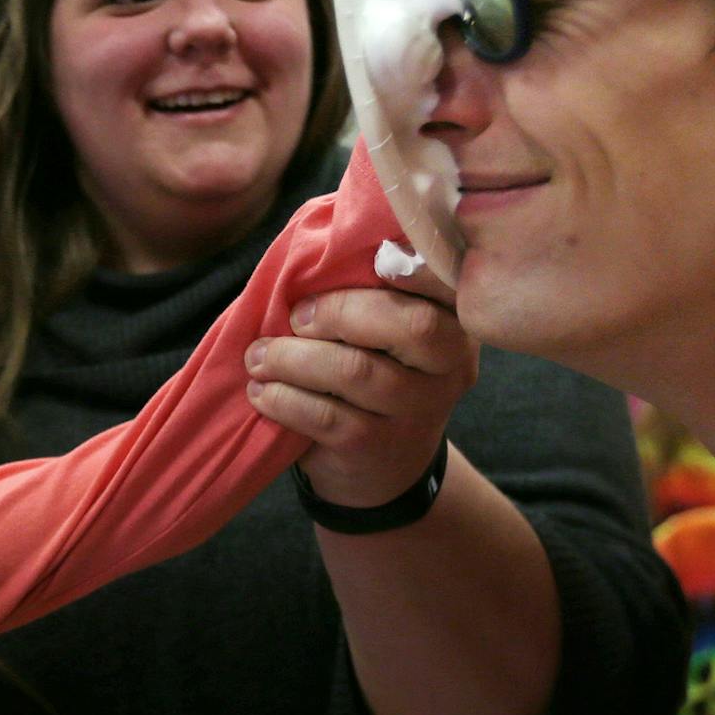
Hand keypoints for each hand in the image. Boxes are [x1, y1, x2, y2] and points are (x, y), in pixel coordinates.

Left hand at [244, 268, 477, 507]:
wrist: (383, 470)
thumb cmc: (374, 373)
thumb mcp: (388, 333)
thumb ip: (370, 290)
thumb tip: (310, 243)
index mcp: (456, 322)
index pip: (450, 287)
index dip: (416, 268)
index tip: (372, 259)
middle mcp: (450, 366)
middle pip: (412, 326)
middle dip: (342, 311)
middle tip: (295, 316)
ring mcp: (418, 410)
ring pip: (356, 371)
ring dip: (294, 358)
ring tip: (259, 357)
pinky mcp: (377, 446)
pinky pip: (326, 415)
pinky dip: (284, 398)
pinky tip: (262, 392)